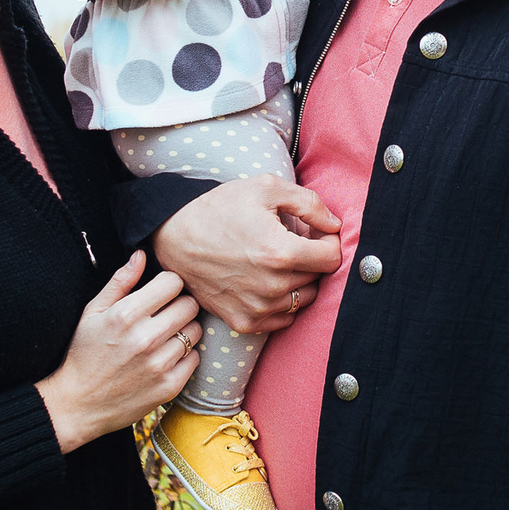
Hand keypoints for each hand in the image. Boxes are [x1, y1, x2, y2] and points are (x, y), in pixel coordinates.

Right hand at [35, 255, 200, 453]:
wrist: (78, 404)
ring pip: (196, 331)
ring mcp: (159, 364)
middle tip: (166, 314)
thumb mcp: (92, 313)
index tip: (161, 293)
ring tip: (165, 336)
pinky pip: (195, 358)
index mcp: (126, 315)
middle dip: (180, 305)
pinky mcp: (169, 386)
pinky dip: (185, 355)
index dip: (169, 285)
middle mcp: (145, 338)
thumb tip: (141, 254)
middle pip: (190, 305)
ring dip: (184, 330)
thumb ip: (120, 282)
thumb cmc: (84, 354)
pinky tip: (166, 357)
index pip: (173, 282)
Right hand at [152, 175, 341, 333]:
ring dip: (298, 280)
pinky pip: (284, 319)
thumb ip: (310, 204)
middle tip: (290, 241)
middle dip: (311, 258)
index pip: (332, 259)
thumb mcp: (266, 187)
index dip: (328, 241)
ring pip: (303, 299)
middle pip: (318, 278)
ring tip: (276, 260)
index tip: (314, 233)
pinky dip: (282, 302)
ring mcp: (257, 308)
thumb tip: (334, 225)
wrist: (174, 236)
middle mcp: (271, 286)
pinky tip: (265, 280)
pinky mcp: (243, 322)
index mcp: (280, 253)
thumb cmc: (220, 208)